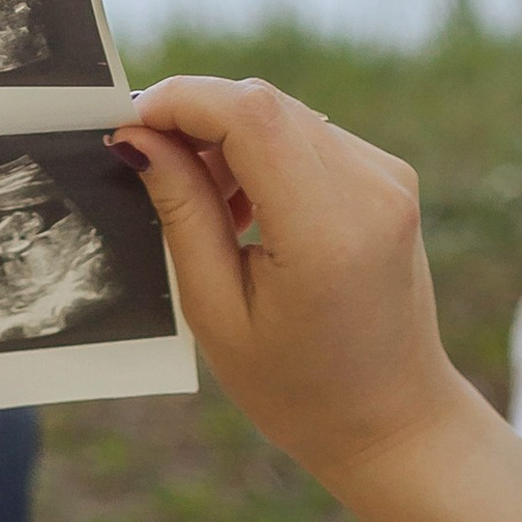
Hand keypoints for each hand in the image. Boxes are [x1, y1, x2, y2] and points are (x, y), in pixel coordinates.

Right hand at [112, 75, 468, 492]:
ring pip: (286, 114)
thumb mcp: (218, 314)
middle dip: (197, 117)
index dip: (181, 101)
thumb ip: (183, 214)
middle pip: (265, 104)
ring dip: (229, 139)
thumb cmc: (296, 390)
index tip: (130, 125)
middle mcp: (369, 189)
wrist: (391, 420)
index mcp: (325, 233)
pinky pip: (311, 136)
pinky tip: (246, 211)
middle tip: (150, 166)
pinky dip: (265, 154)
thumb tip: (139, 138)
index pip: (249, 114)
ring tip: (204, 206)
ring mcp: (388, 177)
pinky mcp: (390, 176)